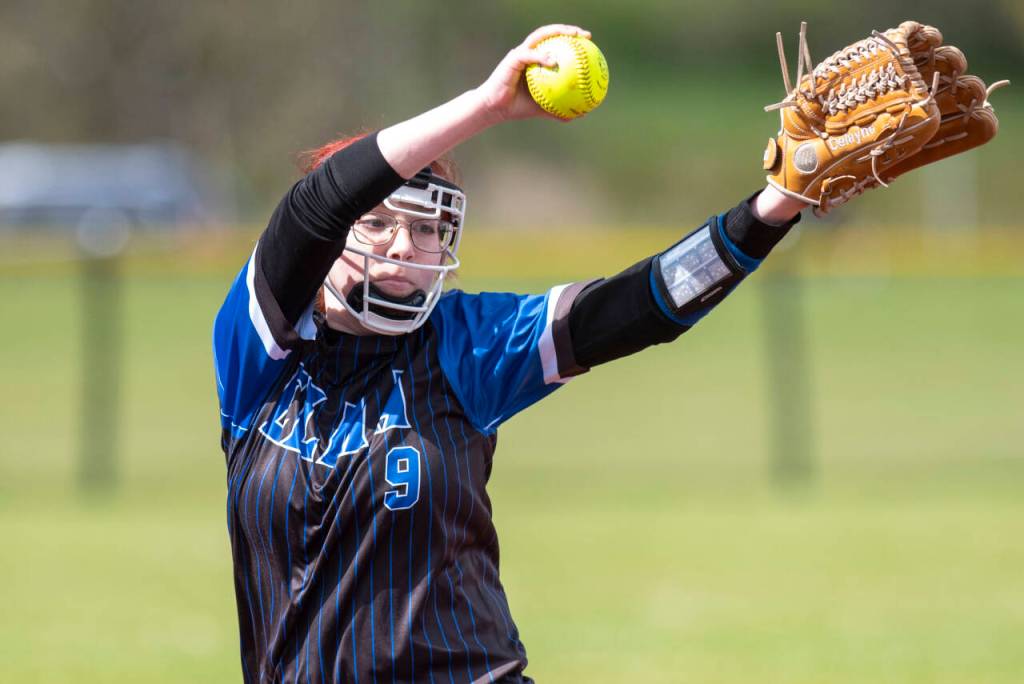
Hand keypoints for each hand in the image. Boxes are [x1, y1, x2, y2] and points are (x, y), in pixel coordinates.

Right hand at [474, 24, 591, 123]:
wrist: (495, 108)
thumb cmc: (517, 107)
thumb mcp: (542, 108)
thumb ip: (560, 109)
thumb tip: (582, 114)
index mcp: (536, 60)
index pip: (555, 44)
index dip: (572, 40)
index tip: (588, 43)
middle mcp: (529, 53)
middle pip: (550, 34)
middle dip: (568, 31)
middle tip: (585, 36)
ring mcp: (520, 53)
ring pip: (540, 36)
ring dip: (556, 32)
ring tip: (572, 36)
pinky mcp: (512, 59)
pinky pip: (529, 55)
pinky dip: (541, 56)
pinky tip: (553, 61)